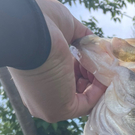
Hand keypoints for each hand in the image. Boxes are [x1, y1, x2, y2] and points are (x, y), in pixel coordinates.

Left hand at [8, 0, 105, 122]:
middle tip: (101, 63)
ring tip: (102, 65)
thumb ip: (81, 39)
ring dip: (96, 82)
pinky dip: (99, 90)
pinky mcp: (59, 110)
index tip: (95, 58)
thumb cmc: (42, 24)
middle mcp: (40, 97)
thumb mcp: (65, 29)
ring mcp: (48, 106)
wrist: (31, 28)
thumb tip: (96, 43)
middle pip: (75, 92)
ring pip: (82, 98)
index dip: (84, 70)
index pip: (65, 83)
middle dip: (92, 77)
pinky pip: (87, 104)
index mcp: (36, 80)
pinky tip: (103, 73)